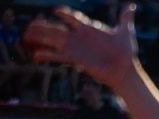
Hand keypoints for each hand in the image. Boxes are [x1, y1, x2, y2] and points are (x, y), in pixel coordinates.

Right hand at [24, 5, 139, 87]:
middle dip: (43, 27)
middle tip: (30, 24)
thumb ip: (125, 18)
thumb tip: (131, 6)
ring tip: (26, 35)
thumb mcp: (125, 33)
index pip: (73, 18)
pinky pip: (58, 56)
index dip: (64, 14)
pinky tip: (36, 55)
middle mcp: (79, 37)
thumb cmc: (126, 53)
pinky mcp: (75, 60)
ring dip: (40, 38)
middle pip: (57, 29)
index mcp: (88, 28)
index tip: (57, 12)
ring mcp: (75, 48)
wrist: (125, 71)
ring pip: (53, 41)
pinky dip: (47, 55)